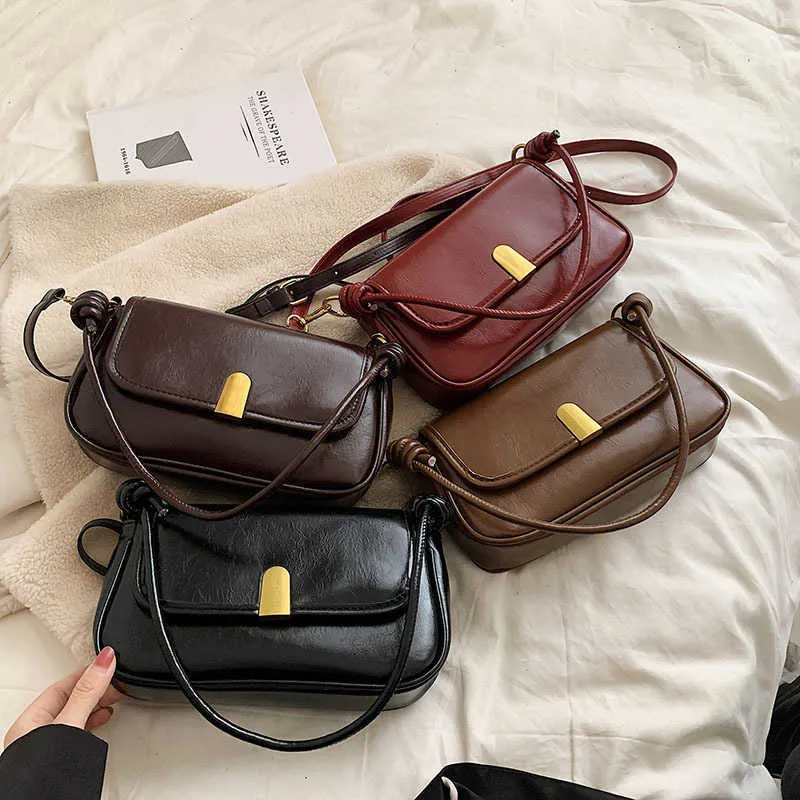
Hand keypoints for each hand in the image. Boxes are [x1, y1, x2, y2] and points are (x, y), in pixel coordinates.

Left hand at [3, 646, 122, 748]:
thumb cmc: (45, 773)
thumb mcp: (70, 724)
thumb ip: (87, 693)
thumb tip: (103, 660)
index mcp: (29, 722)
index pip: (64, 685)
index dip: (89, 672)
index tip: (109, 661)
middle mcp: (37, 734)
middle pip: (71, 699)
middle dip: (97, 686)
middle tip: (118, 678)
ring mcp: (51, 746)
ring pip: (77, 714)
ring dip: (98, 703)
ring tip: (116, 694)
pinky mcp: (64, 758)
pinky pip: (82, 729)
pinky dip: (95, 720)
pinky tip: (104, 716)